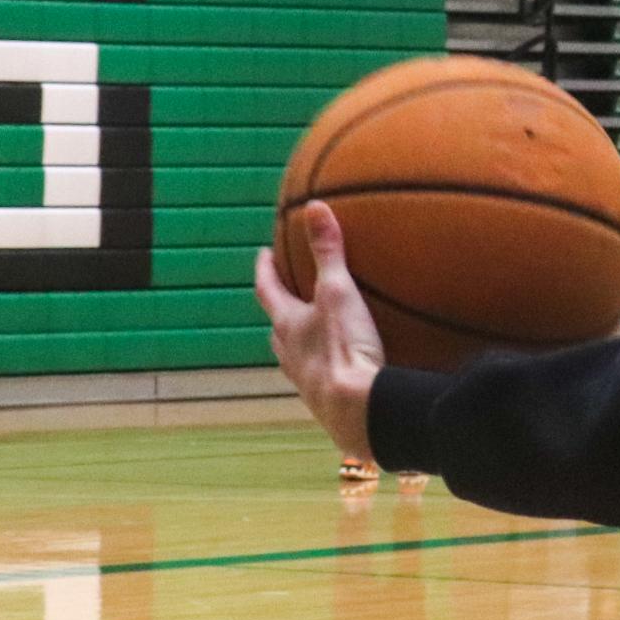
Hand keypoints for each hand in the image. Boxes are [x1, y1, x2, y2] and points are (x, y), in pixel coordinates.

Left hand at [255, 202, 384, 468]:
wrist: (357, 410)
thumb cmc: (342, 349)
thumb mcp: (339, 293)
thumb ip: (328, 252)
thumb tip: (314, 208)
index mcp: (287, 325)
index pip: (267, 292)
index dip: (264, 271)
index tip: (262, 255)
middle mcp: (290, 354)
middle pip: (276, 327)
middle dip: (280, 308)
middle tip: (286, 293)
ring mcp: (307, 380)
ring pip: (294, 355)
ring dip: (299, 340)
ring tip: (313, 331)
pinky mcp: (327, 400)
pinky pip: (320, 375)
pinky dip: (326, 364)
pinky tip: (344, 364)